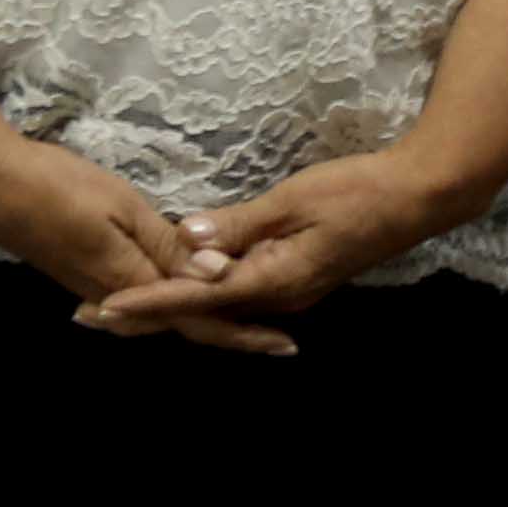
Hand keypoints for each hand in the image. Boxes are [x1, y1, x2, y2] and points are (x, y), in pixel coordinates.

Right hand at [0, 128, 299, 356]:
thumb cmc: (55, 186)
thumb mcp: (121, 207)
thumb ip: (168, 245)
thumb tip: (218, 276)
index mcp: (131, 281)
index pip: (199, 319)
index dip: (244, 333)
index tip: (287, 344)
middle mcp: (114, 295)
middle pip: (180, 323)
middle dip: (227, 331)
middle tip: (274, 334)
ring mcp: (92, 285)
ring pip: (157, 314)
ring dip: (198, 318)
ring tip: (237, 315)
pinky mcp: (79, 270)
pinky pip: (136, 300)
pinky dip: (167, 303)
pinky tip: (175, 292)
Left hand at [93, 148, 469, 335]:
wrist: (418, 196)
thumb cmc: (358, 192)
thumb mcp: (290, 202)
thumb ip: (237, 225)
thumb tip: (187, 243)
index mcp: (276, 280)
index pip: (198, 297)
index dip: (149, 301)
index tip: (105, 308)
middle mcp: (280, 294)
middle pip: (204, 309)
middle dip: (149, 311)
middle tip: (89, 314)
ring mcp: (289, 286)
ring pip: (220, 301)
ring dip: (172, 302)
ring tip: (117, 305)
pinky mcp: (294, 272)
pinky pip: (238, 286)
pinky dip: (203, 288)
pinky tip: (174, 284)